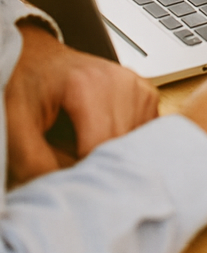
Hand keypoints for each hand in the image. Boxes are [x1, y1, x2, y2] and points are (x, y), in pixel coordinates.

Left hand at [6, 25, 158, 183]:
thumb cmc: (27, 84)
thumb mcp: (15, 125)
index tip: (66, 183)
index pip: (99, 148)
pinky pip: (145, 135)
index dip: (80, 174)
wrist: (40, 56)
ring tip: (83, 150)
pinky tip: (102, 141)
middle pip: (119, 148)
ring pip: (136, 145)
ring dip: (113, 158)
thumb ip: (36, 163)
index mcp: (87, 85)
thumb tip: (68, 196)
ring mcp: (137, 86)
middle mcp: (120, 82)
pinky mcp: (146, 94)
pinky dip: (126, 146)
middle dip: (96, 167)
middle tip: (68, 166)